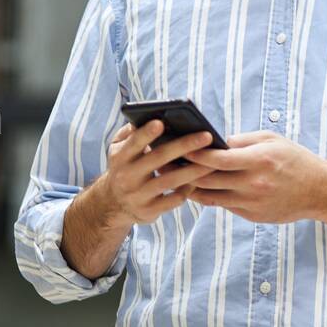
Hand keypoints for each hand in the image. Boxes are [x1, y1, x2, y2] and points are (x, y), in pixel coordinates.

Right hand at [98, 120, 214, 225]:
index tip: (161, 122)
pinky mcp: (149, 211)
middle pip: (158, 158)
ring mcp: (138, 195)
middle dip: (184, 146)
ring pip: (170, 180)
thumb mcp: (117, 150)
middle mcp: (127, 176)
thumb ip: (129, 133)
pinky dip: (188, 189)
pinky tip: (200, 180)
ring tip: (213, 161)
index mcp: (120, 157)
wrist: (113, 205)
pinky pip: (174, 199)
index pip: (133, 143)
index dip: (146, 133)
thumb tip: (147, 116)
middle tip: (207, 136)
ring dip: (194, 170)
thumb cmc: (124, 167)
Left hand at [183, 130, 326, 223]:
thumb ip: (242, 141)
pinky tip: (198, 187)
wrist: (320, 191)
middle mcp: (254, 183)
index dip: (194, 154)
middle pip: (208, 179)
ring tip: (176, 176)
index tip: (178, 147)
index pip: (217, 158)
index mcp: (259, 160)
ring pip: (210, 196)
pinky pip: (223, 205)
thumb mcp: (272, 140)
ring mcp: (252, 202)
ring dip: (191, 186)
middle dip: (185, 171)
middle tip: (166, 162)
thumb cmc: (295, 160)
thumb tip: (213, 141)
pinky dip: (210, 195)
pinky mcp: (252, 215)